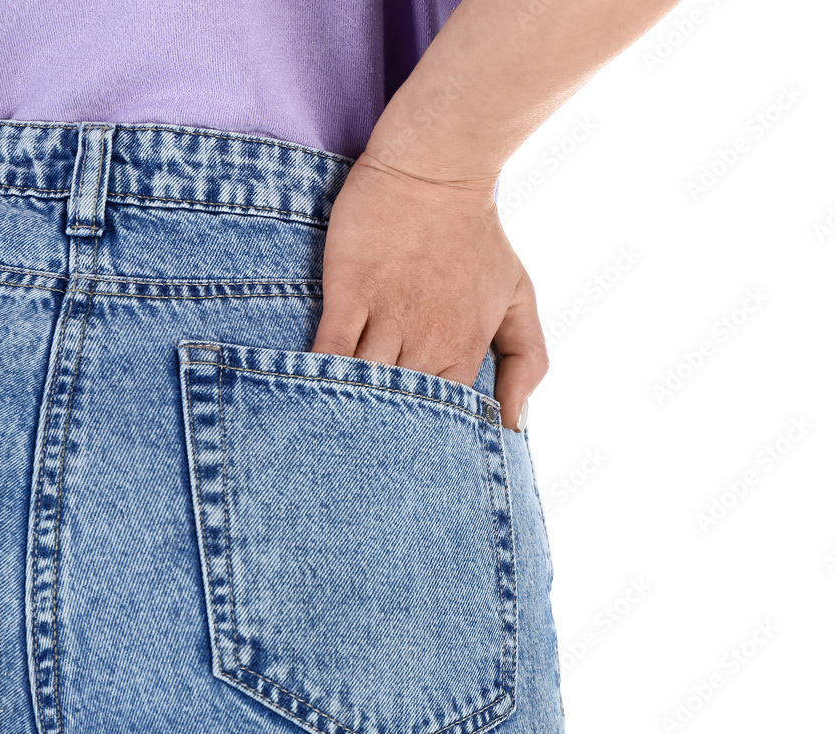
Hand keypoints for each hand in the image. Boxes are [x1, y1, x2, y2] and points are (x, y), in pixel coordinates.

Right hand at [310, 150, 547, 431]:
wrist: (434, 170)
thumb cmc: (478, 238)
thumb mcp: (518, 298)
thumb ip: (526, 362)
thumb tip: (515, 424)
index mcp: (463, 352)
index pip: (441, 419)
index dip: (423, 440)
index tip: (406, 454)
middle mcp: (426, 342)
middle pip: (398, 410)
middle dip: (381, 436)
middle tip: (363, 461)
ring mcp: (386, 318)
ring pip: (363, 386)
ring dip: (349, 410)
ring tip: (330, 439)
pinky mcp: (349, 292)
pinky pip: (328, 350)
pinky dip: (318, 377)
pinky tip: (307, 395)